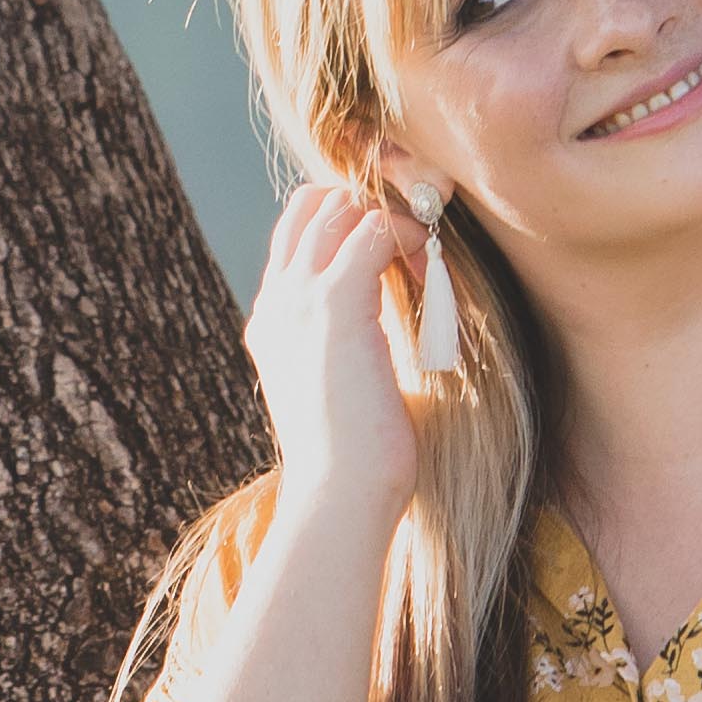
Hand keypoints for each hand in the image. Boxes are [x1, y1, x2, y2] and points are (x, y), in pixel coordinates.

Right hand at [246, 178, 426, 523]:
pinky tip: (429, 267)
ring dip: (389, 220)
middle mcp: (277, 302)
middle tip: (414, 246)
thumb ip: (347, 349)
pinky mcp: (336, 301)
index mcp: (272, 324)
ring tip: (423, 258)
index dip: (346, 230)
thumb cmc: (355, 461)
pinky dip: (409, 235)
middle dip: (367, 211)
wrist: (340, 495)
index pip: (297, 239)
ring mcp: (300, 298)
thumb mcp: (341, 391)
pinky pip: (373, 227)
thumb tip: (383, 331)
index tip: (395, 257)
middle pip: (311, 207)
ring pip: (337, 206)